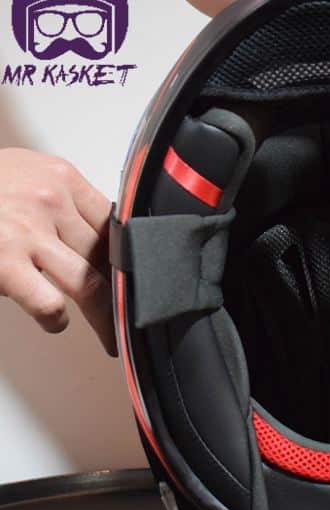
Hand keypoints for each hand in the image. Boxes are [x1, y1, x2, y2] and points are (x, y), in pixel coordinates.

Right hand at [0, 148, 116, 355]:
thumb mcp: (21, 173)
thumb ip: (58, 198)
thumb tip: (92, 235)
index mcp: (60, 177)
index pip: (116, 225)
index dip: (129, 259)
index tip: (136, 279)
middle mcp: (50, 200)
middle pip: (109, 257)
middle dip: (126, 293)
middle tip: (133, 315)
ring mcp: (27, 232)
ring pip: (91, 283)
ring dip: (105, 318)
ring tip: (109, 336)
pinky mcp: (4, 261)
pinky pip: (50, 302)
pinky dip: (56, 320)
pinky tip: (55, 322)